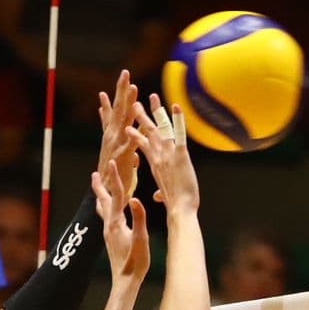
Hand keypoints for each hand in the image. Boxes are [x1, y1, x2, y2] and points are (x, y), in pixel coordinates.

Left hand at [91, 160, 148, 286]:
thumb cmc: (136, 262)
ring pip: (103, 209)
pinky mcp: (111, 238)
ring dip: (101, 196)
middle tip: (95, 173)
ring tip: (98, 187)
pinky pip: (106, 217)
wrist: (125, 281)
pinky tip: (106, 209)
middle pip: (104, 200)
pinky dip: (106, 207)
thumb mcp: (141, 239)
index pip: (117, 195)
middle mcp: (109, 226)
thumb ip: (139, 218)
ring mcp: (109, 232)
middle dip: (101, 185)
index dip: (115, 177)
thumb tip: (134, 199)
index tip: (112, 162)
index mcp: (117, 223)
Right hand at [96, 70, 140, 199]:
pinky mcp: (122, 156)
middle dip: (122, 90)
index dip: (121, 91)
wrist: (105, 191)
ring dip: (128, 103)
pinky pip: (130, 141)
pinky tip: (137, 122)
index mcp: (113, 131)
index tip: (125, 74)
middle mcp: (112, 135)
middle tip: (126, 72)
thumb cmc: (112, 167)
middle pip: (119, 108)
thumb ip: (106, 123)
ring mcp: (116, 144)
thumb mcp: (110, 142)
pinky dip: (133, 132)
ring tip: (133, 88)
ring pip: (124, 119)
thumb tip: (102, 107)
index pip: (117, 108)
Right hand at [130, 94, 198, 213]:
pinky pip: (178, 133)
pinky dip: (178, 119)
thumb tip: (158, 196)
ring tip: (152, 97)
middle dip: (141, 117)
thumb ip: (161, 193)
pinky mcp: (180, 155)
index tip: (128, 127)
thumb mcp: (165, 196)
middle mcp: (159, 157)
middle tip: (135, 104)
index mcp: (155, 165)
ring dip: (156, 112)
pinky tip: (176, 106)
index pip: (143, 145)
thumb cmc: (175, 206)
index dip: (136, 135)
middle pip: (148, 133)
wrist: (180, 211)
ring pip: (160, 129)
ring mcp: (168, 155)